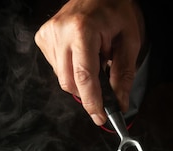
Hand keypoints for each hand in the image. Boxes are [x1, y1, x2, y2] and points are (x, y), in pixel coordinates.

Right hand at [34, 0, 144, 124]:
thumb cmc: (116, 10)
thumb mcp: (129, 41)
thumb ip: (123, 74)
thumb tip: (120, 103)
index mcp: (82, 30)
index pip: (84, 77)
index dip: (92, 102)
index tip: (100, 118)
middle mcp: (60, 32)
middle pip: (70, 82)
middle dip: (88, 91)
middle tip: (105, 83)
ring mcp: (48, 34)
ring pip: (62, 78)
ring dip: (80, 79)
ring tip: (95, 59)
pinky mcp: (42, 37)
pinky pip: (56, 67)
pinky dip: (71, 69)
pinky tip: (81, 55)